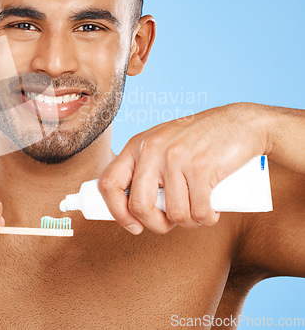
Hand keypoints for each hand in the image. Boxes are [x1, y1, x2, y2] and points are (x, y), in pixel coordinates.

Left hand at [98, 103, 267, 234]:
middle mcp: (152, 150)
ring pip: (174, 214)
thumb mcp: (163, 145)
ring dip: (189, 222)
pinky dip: (207, 219)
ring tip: (198, 209)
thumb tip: (130, 209)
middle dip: (155, 225)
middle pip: (138, 206)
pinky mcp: (201, 168)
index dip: (116, 212)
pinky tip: (211, 209)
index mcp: (137, 145)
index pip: (109, 183)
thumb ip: (145, 168)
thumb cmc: (199, 140)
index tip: (133, 226)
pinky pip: (199, 213)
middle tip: (170, 224)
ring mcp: (176, 158)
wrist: (240, 123)